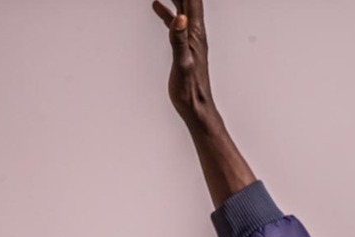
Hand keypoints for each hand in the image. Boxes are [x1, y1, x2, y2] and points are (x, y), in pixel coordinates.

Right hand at [152, 0, 218, 128]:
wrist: (196, 108)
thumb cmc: (190, 90)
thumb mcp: (183, 64)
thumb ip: (180, 41)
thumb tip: (182, 19)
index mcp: (195, 33)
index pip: (191, 0)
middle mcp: (195, 32)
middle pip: (188, 0)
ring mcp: (190, 38)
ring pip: (182, 7)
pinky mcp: (184, 46)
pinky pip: (175, 21)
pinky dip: (167, 10)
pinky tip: (158, 6)